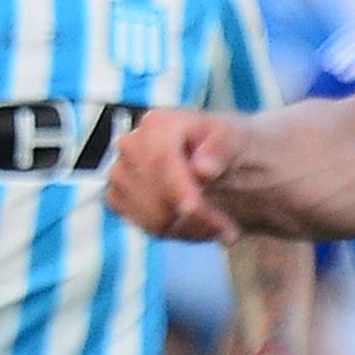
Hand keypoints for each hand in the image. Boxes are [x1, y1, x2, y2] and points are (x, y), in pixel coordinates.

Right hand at [106, 108, 244, 242]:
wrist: (218, 156)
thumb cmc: (227, 143)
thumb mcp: (236, 138)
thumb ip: (222, 149)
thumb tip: (203, 169)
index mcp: (158, 123)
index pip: (161, 159)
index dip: (177, 187)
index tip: (195, 208)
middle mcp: (131, 145)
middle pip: (154, 192)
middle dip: (193, 214)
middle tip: (228, 228)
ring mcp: (120, 173)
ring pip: (151, 215)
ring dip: (191, 228)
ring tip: (221, 225)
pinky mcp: (118, 198)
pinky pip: (145, 226)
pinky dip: (178, 232)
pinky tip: (201, 224)